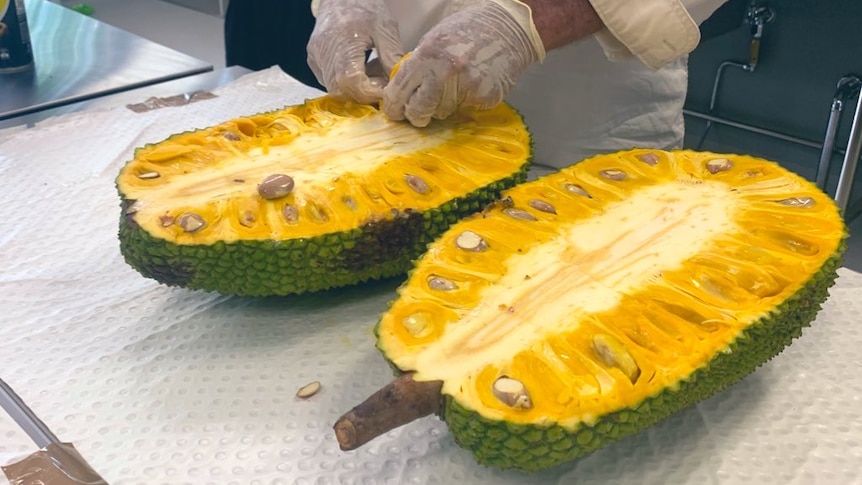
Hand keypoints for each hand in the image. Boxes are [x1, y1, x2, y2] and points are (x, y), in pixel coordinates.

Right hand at [307, 0, 403, 103]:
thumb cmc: (367, 8)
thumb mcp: (386, 30)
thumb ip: (392, 59)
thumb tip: (396, 87)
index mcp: (343, 43)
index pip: (351, 81)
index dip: (370, 92)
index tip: (386, 87)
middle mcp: (324, 53)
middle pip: (340, 91)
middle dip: (363, 93)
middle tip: (380, 80)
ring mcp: (315, 57)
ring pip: (334, 89)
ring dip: (355, 88)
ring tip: (371, 69)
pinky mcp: (313, 60)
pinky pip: (329, 81)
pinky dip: (345, 81)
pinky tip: (358, 66)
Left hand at [382, 1, 544, 126]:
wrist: (510, 27)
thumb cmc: (471, 30)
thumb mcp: (435, 39)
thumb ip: (419, 65)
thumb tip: (403, 90)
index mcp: (427, 54)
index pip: (398, 91)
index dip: (394, 107)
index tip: (395, 113)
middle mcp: (444, 71)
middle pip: (418, 110)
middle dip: (416, 115)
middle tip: (420, 114)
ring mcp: (465, 86)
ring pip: (442, 113)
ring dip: (444, 106)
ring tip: (456, 87)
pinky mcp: (483, 97)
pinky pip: (465, 109)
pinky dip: (466, 103)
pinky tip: (473, 85)